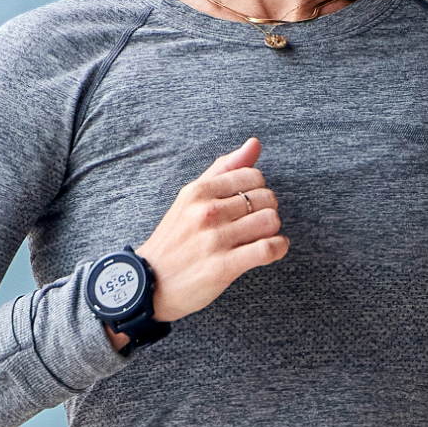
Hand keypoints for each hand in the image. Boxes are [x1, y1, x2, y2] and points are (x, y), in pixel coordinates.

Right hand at [115, 138, 288, 346]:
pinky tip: (272, 249)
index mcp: (198, 191)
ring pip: (270, 221)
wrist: (150, 283)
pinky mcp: (223, 267)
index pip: (253, 176)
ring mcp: (215, 240)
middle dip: (266, 210)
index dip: (258, 190)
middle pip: (266, 198)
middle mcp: (206, 212)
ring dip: (272, 230)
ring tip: (260, 237)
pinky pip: (268, 249)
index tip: (249, 204)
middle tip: (254, 223)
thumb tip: (255, 143)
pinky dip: (278, 248)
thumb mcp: (190, 197)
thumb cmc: (175, 238)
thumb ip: (224, 169)